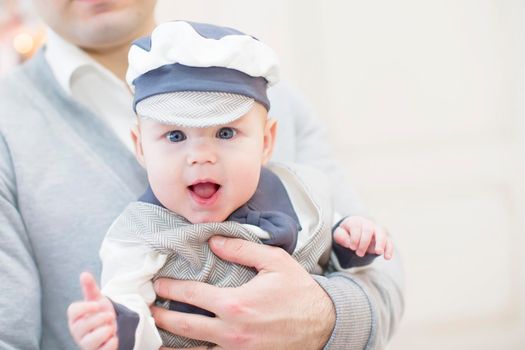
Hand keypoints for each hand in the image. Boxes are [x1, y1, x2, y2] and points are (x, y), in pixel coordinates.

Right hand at [67, 272, 117, 349]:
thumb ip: (90, 288)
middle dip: (101, 319)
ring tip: (111, 328)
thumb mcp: (97, 299)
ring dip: (106, 331)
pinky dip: (111, 344)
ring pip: (90, 341)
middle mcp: (77, 332)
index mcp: (75, 317)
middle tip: (110, 316)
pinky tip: (114, 339)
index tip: (97, 305)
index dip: (86, 307)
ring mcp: (85, 344)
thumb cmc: (101, 313)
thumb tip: (84, 274)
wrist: (113, 328)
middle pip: (83, 325)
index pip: (73, 311)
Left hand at [151, 236, 334, 349]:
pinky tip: (185, 347)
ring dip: (171, 342)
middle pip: (184, 327)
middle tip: (145, 309)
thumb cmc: (298, 291)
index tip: (156, 284)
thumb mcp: (274, 262)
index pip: (192, 295)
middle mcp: (231, 331)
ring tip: (155, 333)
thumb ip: (241, 249)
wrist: (322, 323)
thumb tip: (213, 241)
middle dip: (160, 317)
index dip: (169, 289)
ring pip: (193, 349)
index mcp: (236, 304)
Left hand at [333, 216, 392, 258]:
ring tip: (378, 252)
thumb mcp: (339, 234)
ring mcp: (376, 230)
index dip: (354, 238)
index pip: (356, 227)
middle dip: (364, 242)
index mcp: (355, 221)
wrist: (354, 234)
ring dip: (380, 243)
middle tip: (359, 253)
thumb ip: (340, 237)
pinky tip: (387, 257)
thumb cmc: (346, 234)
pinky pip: (389, 241)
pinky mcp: (383, 238)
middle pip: (368, 229)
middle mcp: (367, 223)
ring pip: (381, 233)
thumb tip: (348, 243)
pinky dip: (389, 249)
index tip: (351, 247)